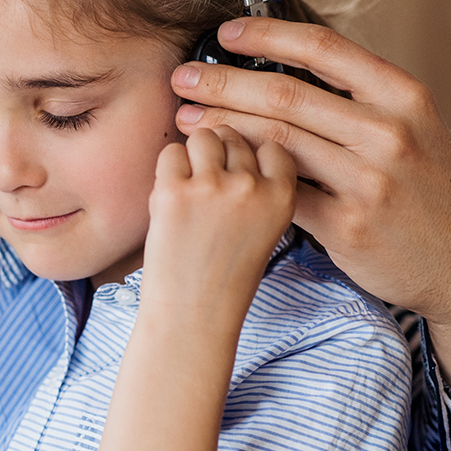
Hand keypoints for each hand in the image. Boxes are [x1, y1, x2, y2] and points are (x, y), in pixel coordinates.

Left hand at [141, 126, 296, 330]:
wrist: (194, 314)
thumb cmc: (227, 273)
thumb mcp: (266, 228)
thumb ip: (260, 186)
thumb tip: (235, 140)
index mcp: (282, 197)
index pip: (272, 143)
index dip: (253, 155)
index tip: (241, 175)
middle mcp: (251, 187)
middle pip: (234, 136)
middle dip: (220, 155)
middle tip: (209, 190)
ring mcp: (212, 187)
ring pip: (203, 137)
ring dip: (193, 156)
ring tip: (190, 190)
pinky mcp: (173, 192)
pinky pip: (170, 153)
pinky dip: (168, 171)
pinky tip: (172, 199)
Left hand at [170, 18, 450, 450]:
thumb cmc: (429, 185)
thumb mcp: (412, 125)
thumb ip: (356, 95)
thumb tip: (282, 60)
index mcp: (402, 96)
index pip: (322, 49)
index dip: (265, 36)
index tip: (223, 33)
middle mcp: (388, 133)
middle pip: (285, 95)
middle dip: (222, 82)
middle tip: (181, 77)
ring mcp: (369, 181)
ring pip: (276, 143)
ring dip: (221, 127)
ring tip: (186, 119)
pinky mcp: (350, 227)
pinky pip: (281, 196)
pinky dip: (243, 178)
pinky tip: (216, 171)